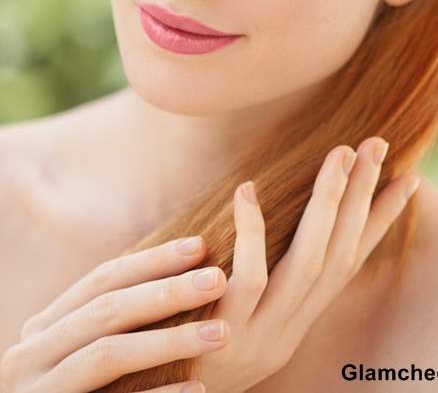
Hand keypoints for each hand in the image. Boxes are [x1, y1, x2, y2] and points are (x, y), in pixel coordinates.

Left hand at [0, 137, 418, 392]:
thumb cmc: (206, 348)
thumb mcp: (255, 317)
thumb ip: (273, 279)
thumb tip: (290, 228)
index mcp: (304, 314)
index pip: (354, 258)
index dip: (382, 219)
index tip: (410, 178)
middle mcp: (295, 322)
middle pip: (340, 251)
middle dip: (362, 196)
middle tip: (375, 143)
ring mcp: (265, 328)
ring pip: (310, 261)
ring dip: (328, 206)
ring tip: (339, 155)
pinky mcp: (228, 330)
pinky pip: (248, 277)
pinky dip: (252, 233)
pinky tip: (248, 190)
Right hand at [0, 236, 225, 392]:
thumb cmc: (74, 390)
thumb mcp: (74, 348)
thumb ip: (109, 318)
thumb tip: (184, 270)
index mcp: (44, 328)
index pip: (103, 279)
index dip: (153, 260)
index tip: (200, 245)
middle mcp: (30, 356)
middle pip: (107, 311)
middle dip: (167, 292)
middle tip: (216, 280)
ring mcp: (39, 392)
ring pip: (108, 355)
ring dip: (169, 341)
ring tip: (221, 333)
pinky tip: (197, 389)